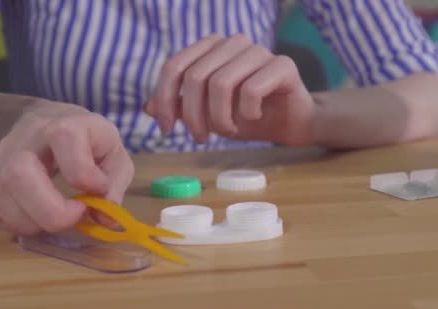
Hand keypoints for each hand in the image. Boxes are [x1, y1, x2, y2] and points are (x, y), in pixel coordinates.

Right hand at [0, 100, 134, 234]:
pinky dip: (15, 223)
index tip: (98, 189)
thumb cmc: (89, 143)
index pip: (65, 138)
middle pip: (19, 173)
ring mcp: (0, 157)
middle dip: (51, 211)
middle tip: (74, 215)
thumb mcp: (114, 155)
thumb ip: (115, 184)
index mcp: (67, 123)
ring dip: (33, 222)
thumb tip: (105, 220)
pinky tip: (36, 215)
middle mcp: (27, 136)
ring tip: (57, 216)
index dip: (84, 174)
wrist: (52, 123)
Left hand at [145, 33, 314, 144]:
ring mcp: (258, 51)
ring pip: (221, 83)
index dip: (165, 99)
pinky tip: (253, 117)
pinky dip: (247, 112)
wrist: (290, 123)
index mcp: (211, 48)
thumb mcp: (206, 115)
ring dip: (220, 117)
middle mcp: (233, 43)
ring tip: (228, 129)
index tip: (166, 129)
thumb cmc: (246, 116)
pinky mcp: (282, 64)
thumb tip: (147, 107)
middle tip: (201, 138)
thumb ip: (179, 107)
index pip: (174, 66)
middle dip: (193, 115)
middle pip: (195, 77)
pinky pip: (251, 90)